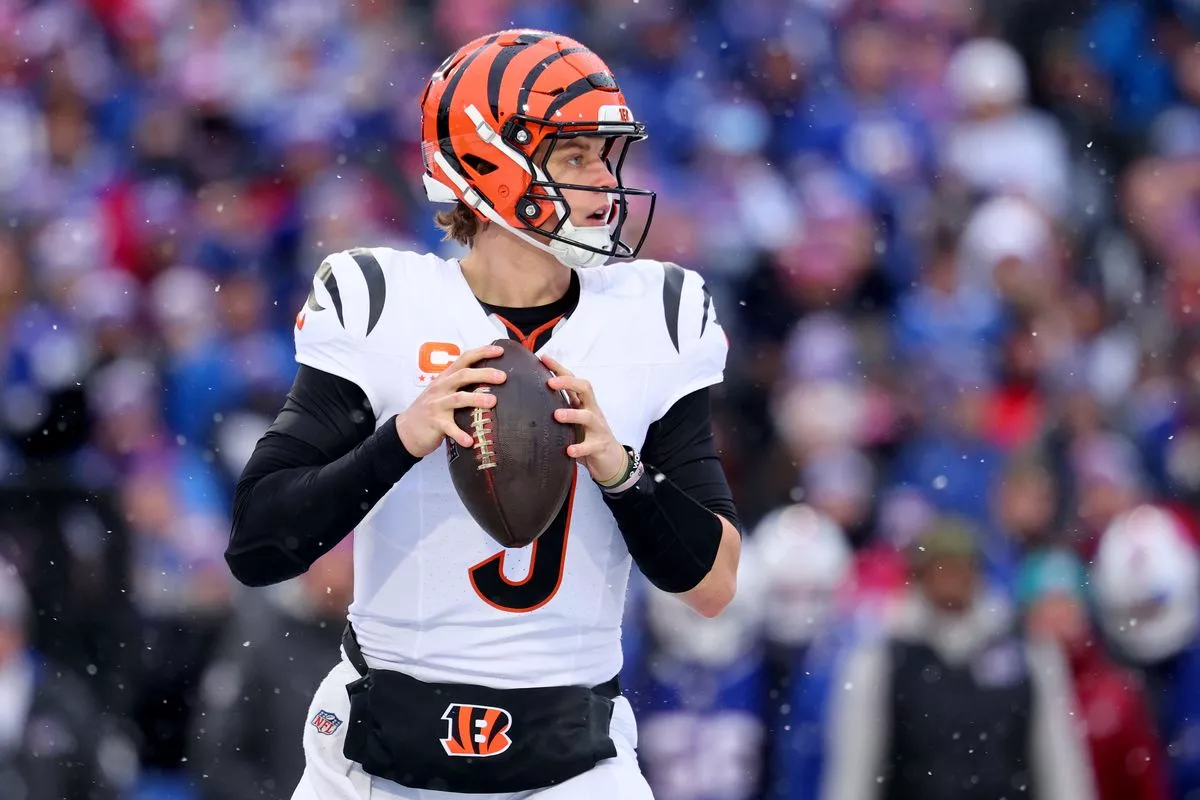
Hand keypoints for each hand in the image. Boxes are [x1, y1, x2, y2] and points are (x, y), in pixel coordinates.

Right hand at [395, 344, 506, 456]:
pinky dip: (460, 434)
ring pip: (458, 398)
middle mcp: (441, 388)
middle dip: (483, 374)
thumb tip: (490, 379)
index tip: (499, 351)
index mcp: (445, 378)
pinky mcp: (434, 423)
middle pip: (462, 376)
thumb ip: (461, 384)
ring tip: (493, 402)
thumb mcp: (443, 391)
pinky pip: (449, 428)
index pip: (464, 359)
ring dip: (476, 399)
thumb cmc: (431, 409)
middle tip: (502, 377)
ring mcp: (436, 405)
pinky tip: (471, 441)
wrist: (406, 430)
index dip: (481, 353)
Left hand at [542, 356, 627, 484]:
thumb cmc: (588, 435)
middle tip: (550, 383)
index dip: (559, 368)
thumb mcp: (575, 419)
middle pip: (585, 389)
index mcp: (584, 403)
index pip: (573, 380)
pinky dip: (580, 448)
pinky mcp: (599, 446)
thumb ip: (561, 408)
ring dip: (572, 414)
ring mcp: (597, 428)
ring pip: (588, 417)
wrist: (611, 458)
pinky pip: (590, 446)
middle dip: (568, 383)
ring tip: (557, 415)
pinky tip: (569, 450)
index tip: (543, 358)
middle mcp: (592, 411)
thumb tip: (532, 398)